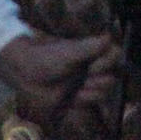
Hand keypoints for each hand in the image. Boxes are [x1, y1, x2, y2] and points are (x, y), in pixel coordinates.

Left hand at [0, 31, 119, 127]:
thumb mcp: (69, 52)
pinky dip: (85, 100)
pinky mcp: (78, 97)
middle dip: (100, 80)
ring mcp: (86, 83)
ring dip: (93, 92)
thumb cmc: (47, 57)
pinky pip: (91, 102)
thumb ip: (90, 47)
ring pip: (104, 91)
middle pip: (113, 76)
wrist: (26, 73)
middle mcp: (92, 67)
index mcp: (92, 52)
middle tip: (85, 78)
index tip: (93, 66)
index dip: (108, 62)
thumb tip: (108, 37)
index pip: (115, 55)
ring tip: (78, 89)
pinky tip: (74, 97)